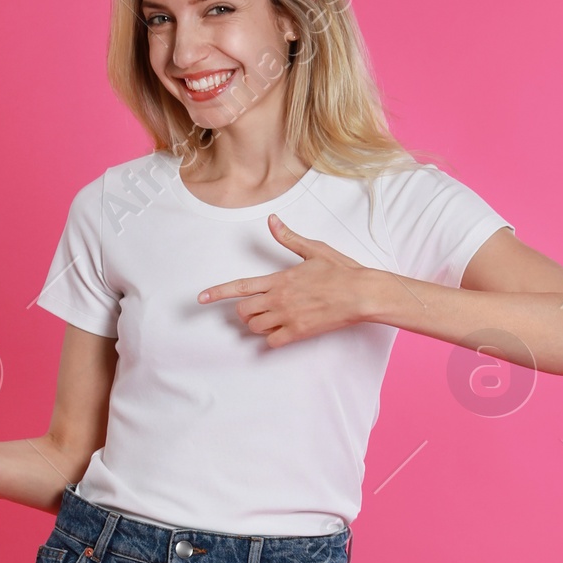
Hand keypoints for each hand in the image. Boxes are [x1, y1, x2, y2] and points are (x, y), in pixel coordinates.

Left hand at [198, 216, 389, 347]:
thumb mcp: (314, 249)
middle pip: (243, 312)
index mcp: (279, 279)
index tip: (201, 298)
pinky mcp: (299, 332)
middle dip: (245, 311)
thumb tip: (272, 221)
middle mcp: (279, 299)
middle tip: (258, 308)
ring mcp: (288, 317)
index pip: (240, 286)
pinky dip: (272, 338)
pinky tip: (283, 330)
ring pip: (255, 327)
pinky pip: (271, 342)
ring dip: (258, 324)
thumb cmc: (341, 271)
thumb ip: (288, 238)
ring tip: (274, 316)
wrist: (361, 294)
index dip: (218, 293)